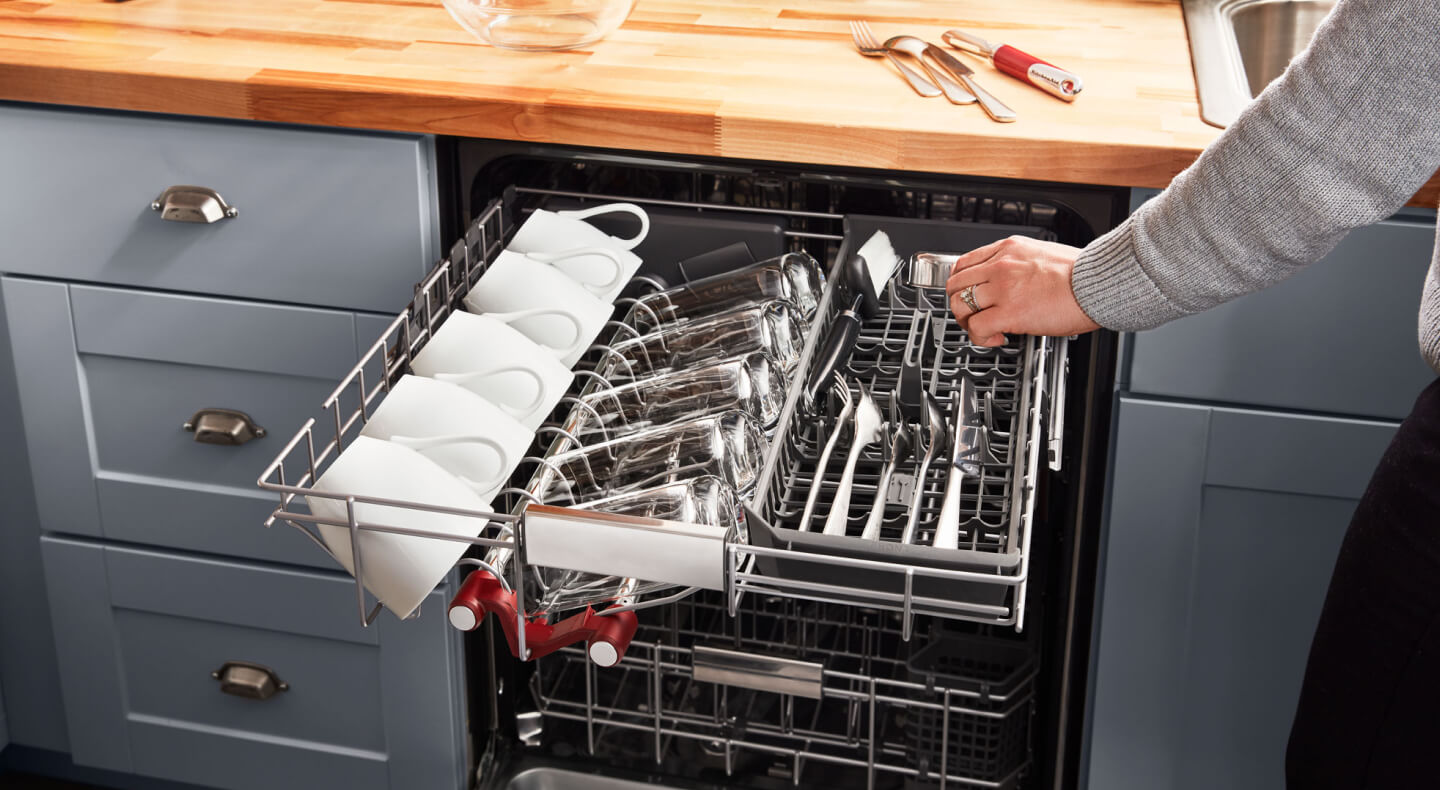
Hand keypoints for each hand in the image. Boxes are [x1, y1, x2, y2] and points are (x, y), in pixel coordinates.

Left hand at [945, 235, 1100, 346]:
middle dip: (959, 304)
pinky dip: (980, 337)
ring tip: (984, 329)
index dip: (960, 283)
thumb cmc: (1081, 273)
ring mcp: (1003, 288)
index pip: (964, 263)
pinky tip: (996, 338)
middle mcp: (1001, 265)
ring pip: (960, 305)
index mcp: (1008, 248)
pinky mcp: (1009, 312)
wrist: (1098, 283)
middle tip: (972, 316)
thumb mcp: (1042, 253)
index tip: (967, 294)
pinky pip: (977, 327)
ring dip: (968, 322)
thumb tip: (1011, 281)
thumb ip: (1019, 263)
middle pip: (955, 285)